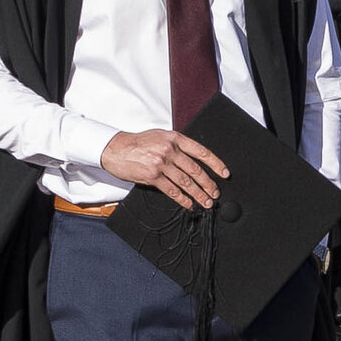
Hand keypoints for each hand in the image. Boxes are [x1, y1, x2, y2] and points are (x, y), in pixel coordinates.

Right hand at [99, 126, 227, 209]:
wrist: (116, 149)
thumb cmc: (138, 143)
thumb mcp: (160, 136)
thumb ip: (177, 145)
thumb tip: (194, 159)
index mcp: (175, 138)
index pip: (201, 152)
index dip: (216, 164)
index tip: (224, 173)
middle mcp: (170, 150)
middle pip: (195, 170)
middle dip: (208, 184)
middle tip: (215, 193)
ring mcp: (161, 164)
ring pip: (186, 182)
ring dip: (198, 194)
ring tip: (206, 202)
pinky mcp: (152, 176)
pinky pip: (172, 190)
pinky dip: (183, 199)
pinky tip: (189, 204)